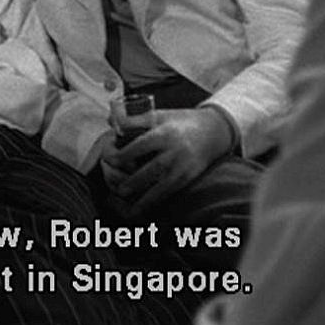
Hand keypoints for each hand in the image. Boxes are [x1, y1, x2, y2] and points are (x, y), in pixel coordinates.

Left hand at [100, 107, 232, 216]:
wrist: (213, 130)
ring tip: (128, 206)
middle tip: (118, 189)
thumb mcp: (159, 114)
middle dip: (134, 180)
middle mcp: (175, 150)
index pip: (142, 145)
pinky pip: (169, 192)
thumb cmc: (179, 121)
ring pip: (163, 185)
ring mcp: (182, 166)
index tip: (110, 160)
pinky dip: (155, 201)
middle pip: (153, 168)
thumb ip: (134, 119)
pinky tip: (141, 210)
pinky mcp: (188, 177)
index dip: (125, 154)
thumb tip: (110, 121)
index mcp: (165, 133)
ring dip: (145, 198)